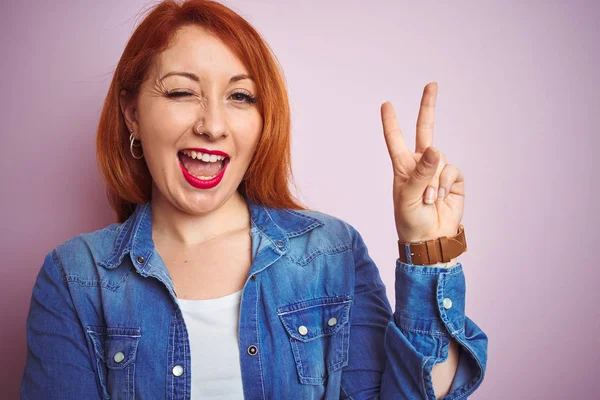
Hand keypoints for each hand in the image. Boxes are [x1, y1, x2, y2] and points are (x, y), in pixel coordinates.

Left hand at [381, 82, 463, 242]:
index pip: (395, 140)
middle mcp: (420, 164)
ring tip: (427, 200)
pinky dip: (445, 185)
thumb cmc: (411, 220)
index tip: (386, 104)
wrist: (430, 240)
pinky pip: (452, 171)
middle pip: (425, 130)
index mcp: (403, 167)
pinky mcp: (453, 180)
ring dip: (433, 182)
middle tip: (432, 84)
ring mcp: (438, 171)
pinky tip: (439, 198)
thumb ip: (420, 173)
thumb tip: (435, 149)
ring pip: (440, 159)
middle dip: (428, 107)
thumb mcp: (408, 197)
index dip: (391, 122)